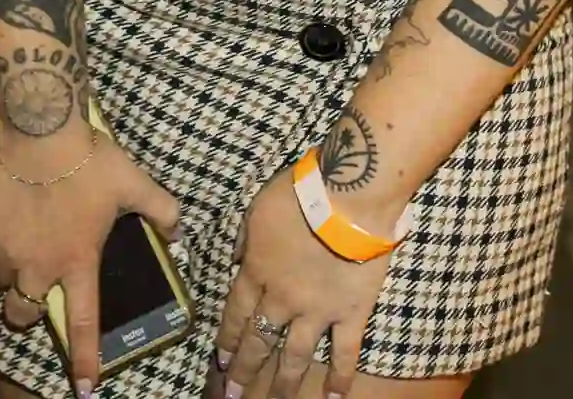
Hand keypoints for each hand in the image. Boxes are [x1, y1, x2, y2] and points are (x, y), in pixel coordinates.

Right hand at [0, 124, 180, 395]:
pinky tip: (10, 217)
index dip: (85, 359)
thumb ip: (161, 212)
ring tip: (22, 250)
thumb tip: (178, 231)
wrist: (42, 129)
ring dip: (10, 276)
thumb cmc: (91, 160)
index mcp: (77, 263)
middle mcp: (38, 266)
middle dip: (26, 314)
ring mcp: (6, 249)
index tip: (85, 388)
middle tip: (36, 291)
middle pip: (21, 315)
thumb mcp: (136, 184)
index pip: (82, 324)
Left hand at [210, 165, 394, 398]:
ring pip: (296, 355)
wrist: (346, 196)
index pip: (236, 312)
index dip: (227, 338)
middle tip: (234, 393)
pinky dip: (341, 377)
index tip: (221, 360)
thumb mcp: (257, 209)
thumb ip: (245, 239)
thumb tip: (235, 260)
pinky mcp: (351, 314)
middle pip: (260, 340)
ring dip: (284, 383)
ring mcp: (317, 311)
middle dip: (245, 369)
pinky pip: (346, 352)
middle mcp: (282, 300)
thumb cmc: (299, 194)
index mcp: (258, 271)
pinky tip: (335, 398)